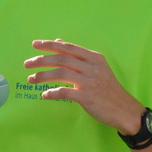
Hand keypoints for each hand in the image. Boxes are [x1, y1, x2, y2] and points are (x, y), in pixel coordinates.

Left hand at [24, 39, 140, 130]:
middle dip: (41, 60)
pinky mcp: (87, 97)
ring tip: (31, 79)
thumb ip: (78, 55)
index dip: (50, 45)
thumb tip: (58, 41)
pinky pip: (64, 92)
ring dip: (43, 76)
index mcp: (94, 58)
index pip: (68, 47)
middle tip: (27, 64)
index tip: (35, 44)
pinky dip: (52, 93)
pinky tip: (45, 94)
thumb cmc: (107, 88)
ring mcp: (90, 82)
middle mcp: (92, 67)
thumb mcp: (96, 68)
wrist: (124, 109)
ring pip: (61, 74)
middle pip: (61, 59)